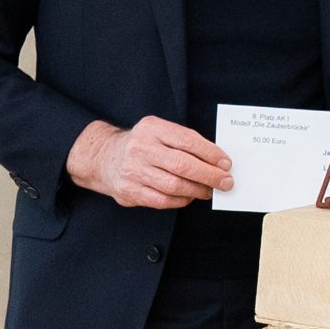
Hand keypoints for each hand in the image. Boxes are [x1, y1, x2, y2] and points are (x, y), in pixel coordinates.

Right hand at [67, 117, 231, 208]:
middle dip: (210, 176)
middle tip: (225, 182)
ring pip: (174, 185)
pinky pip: (163, 200)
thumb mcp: (158, 132)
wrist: (103, 158)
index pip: (187, 141)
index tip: (226, 163)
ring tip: (210, 191)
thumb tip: (216, 160)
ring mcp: (133, 171)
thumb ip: (183, 141)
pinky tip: (189, 196)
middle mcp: (140, 148)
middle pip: (183, 165)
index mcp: (151, 128)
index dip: (211, 154)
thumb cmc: (141, 145)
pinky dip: (181, 200)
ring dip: (198, 190)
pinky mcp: (130, 191)